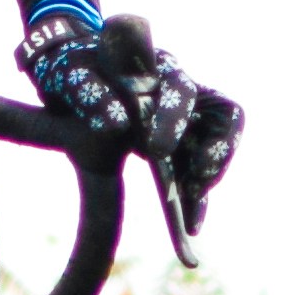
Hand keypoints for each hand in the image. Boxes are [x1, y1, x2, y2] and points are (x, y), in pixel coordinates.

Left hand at [17, 10, 242, 236]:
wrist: (75, 76)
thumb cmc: (75, 70)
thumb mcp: (73, 76)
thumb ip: (91, 94)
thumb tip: (116, 125)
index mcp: (157, 68)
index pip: (181, 89)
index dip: (176, 120)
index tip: (157, 151)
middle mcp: (182, 90)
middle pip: (221, 117)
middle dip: (212, 152)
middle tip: (190, 185)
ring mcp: (187, 116)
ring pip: (220, 142)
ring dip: (212, 174)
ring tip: (193, 210)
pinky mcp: (182, 142)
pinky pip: (199, 168)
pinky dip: (198, 196)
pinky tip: (190, 226)